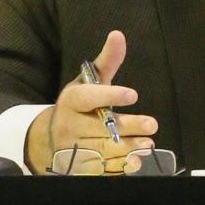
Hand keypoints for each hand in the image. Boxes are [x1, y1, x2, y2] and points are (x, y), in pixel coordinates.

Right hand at [24, 30, 158, 173]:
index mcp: (72, 100)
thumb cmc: (80, 105)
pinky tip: (135, 163)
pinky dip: (118, 167)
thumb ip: (107, 61)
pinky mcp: (77, 168)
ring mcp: (72, 149)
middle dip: (129, 126)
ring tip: (148, 143)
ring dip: (128, 147)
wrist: (51, 138)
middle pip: (101, 127)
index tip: (133, 94)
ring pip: (103, 149)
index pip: (89, 97)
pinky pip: (100, 169)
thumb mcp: (90, 82)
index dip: (110, 95)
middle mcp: (69, 125)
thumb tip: (118, 34)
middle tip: (152, 124)